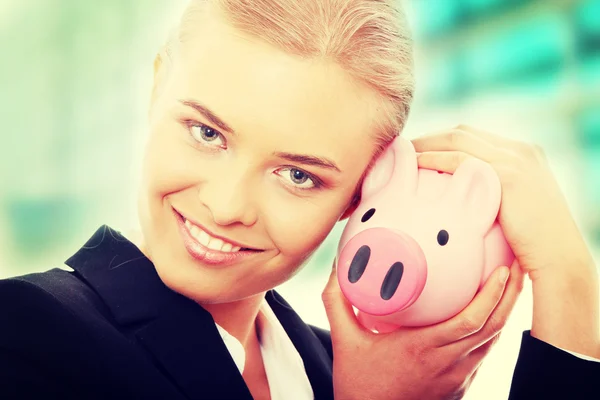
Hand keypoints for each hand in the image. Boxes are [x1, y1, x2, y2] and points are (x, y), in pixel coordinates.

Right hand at [322, 259, 523, 399]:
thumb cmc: (359, 384)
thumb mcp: (344, 340)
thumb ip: (337, 301)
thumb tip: (338, 267)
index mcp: (422, 348)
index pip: (470, 321)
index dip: (492, 295)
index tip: (501, 270)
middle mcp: (446, 363)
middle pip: (492, 328)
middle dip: (510, 296)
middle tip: (516, 267)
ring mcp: (456, 377)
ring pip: (492, 342)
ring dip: (505, 312)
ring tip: (510, 285)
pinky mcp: (458, 386)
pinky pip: (482, 355)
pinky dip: (492, 332)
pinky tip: (491, 315)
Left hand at [411, 125, 594, 279]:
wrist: (559, 258)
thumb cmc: (533, 244)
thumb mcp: (514, 209)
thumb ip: (492, 194)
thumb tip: (461, 199)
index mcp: (522, 154)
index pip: (472, 138)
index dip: (441, 141)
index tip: (417, 151)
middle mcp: (520, 150)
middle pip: (462, 133)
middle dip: (429, 138)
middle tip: (401, 149)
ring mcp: (515, 159)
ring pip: (458, 140)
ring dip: (426, 144)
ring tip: (400, 153)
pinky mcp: (508, 174)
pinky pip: (461, 159)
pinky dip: (434, 158)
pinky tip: (414, 164)